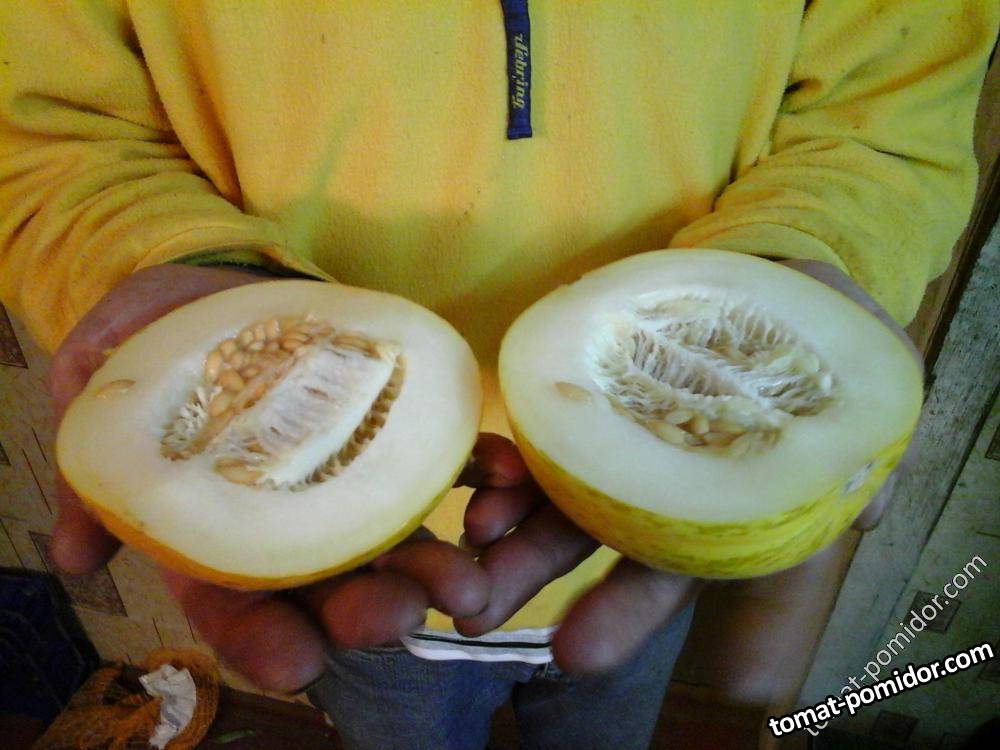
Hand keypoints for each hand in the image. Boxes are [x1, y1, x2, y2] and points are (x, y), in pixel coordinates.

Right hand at [48, 264, 489, 691]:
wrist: (208, 291)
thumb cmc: (148, 353)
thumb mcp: (101, 402)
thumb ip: (92, 479)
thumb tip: (71, 556)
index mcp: (223, 537)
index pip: (240, 610)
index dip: (265, 641)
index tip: (296, 663)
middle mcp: (296, 524)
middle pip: (333, 586)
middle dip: (368, 609)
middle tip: (398, 617)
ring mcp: (353, 480)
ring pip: (399, 538)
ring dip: (438, 563)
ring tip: (468, 581)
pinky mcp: (396, 428)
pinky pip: (446, 457)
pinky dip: (483, 473)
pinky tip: (509, 479)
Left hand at [453, 259, 920, 674]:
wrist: (781, 282)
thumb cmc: (823, 363)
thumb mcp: (856, 414)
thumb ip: (849, 472)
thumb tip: (862, 514)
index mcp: (704, 515)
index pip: (662, 578)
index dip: (622, 615)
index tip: (572, 652)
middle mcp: (645, 483)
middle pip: (583, 538)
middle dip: (530, 574)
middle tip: (476, 610)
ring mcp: (611, 430)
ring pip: (550, 480)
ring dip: (506, 515)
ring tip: (473, 537)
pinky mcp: (592, 375)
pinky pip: (548, 410)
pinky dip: (518, 441)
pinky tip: (489, 463)